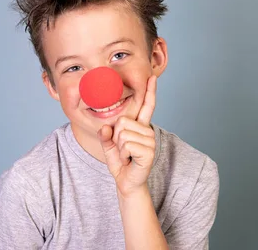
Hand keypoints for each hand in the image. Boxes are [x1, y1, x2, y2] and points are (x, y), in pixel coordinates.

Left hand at [97, 75, 156, 196]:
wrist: (126, 182)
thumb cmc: (120, 162)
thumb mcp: (108, 145)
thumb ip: (105, 135)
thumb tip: (105, 129)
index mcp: (140, 126)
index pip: (146, 106)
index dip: (149, 91)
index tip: (152, 77)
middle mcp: (147, 130)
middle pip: (122, 122)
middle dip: (116, 138)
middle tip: (123, 150)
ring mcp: (150, 141)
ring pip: (123, 134)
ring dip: (120, 148)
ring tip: (127, 155)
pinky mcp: (149, 151)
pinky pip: (127, 145)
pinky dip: (123, 154)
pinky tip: (130, 160)